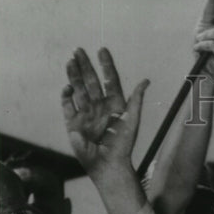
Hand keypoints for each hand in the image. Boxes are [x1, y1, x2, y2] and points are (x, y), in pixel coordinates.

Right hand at [62, 48, 148, 176]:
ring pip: (78, 89)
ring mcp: (86, 113)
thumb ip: (137, 100)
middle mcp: (99, 106)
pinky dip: (66, 95)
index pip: (110, 80)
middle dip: (84, 65)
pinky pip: (67, 105)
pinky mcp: (73, 122)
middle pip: (90, 81)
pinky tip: (68, 87)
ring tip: (70, 61)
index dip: (106, 65)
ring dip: (74, 75)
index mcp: (114, 104)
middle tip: (78, 50)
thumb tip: (146, 80)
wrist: (108, 164)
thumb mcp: (132, 120)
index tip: (102, 50)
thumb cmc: (123, 144)